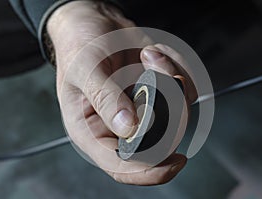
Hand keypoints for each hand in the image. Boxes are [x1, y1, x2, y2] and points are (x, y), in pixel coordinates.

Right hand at [47, 0, 195, 184]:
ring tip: (148, 56)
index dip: (149, 172)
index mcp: (93, 130)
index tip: (175, 162)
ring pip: (177, 112)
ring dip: (170, 79)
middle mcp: (120, 125)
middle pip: (159, 141)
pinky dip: (175, 66)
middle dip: (170, 111)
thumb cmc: (79, 46)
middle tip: (158, 75)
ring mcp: (142, 108)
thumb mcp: (84, 69)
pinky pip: (182, 88)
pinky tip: (152, 54)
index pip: (121, 166)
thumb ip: (104, 98)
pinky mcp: (158, 91)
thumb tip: (129, 128)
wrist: (94, 23)